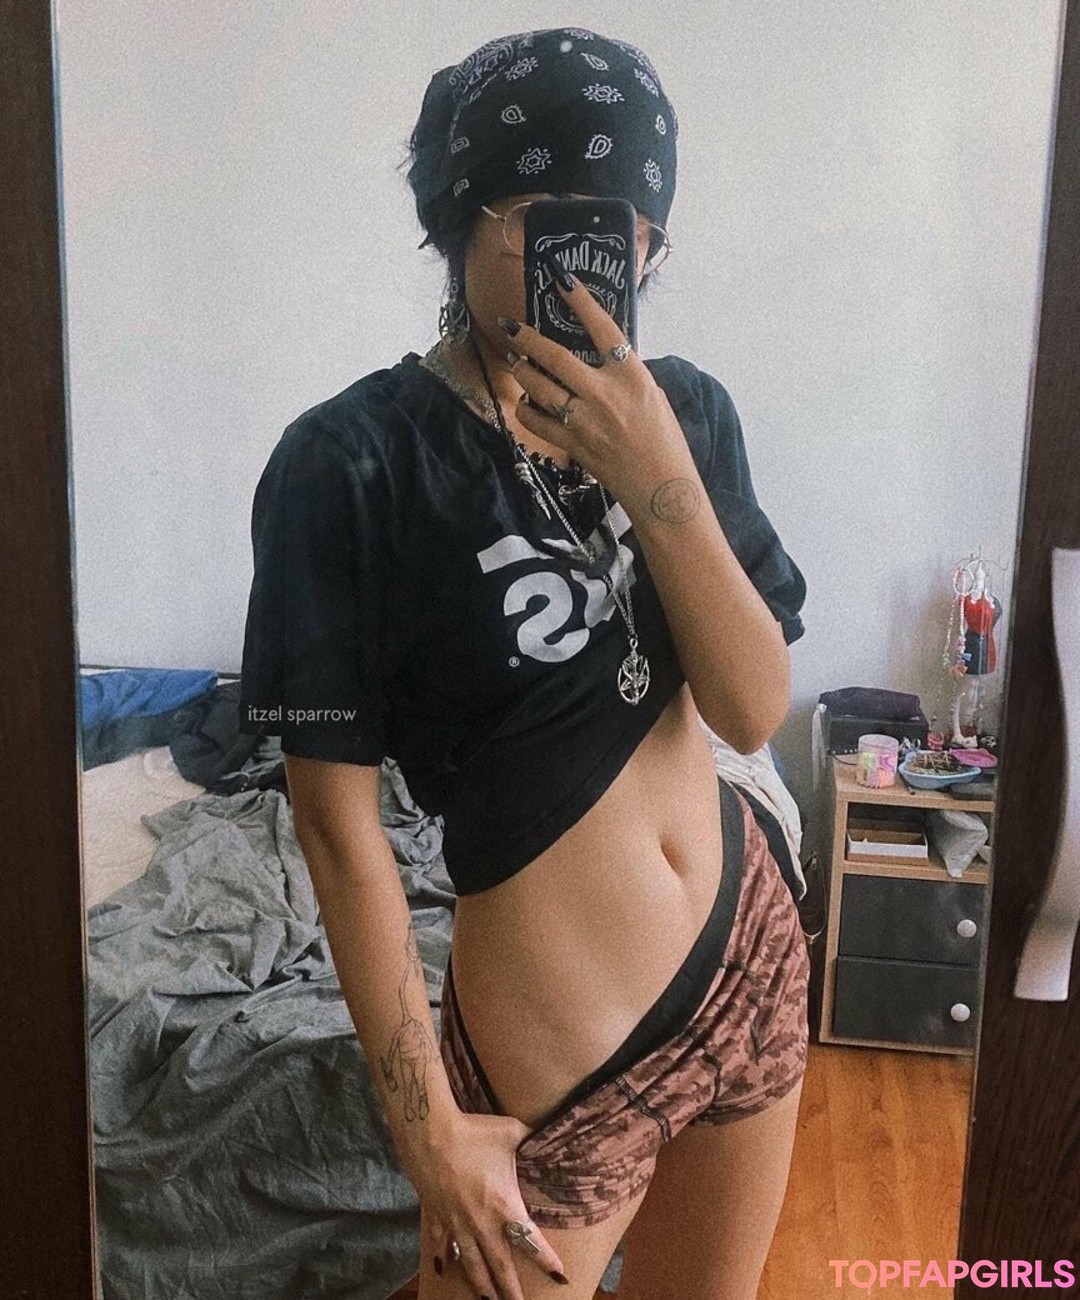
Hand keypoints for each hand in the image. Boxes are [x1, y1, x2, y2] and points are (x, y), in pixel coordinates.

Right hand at [411, 1110, 568, 1298]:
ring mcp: (458, 1223)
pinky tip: (443, 1270)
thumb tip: (548, 1133)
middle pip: (500, 1265)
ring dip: (482, 1285)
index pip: (530, 1240)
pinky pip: (442, 1246)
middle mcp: (482, 1223)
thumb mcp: (512, 1132)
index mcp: (504, 1204)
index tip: (560, 1275)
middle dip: (511, 1289)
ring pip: (472, 1264)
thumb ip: (531, 1138)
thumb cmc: (475, 1132)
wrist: (432, 1134)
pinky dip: (444, 1259)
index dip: (546, 1259)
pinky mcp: (438, 1217)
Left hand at [502, 278, 699, 519]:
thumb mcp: (652, 394)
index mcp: (631, 375)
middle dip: (527, 338)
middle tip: (510, 326)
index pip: (602, 327)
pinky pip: (536, 421)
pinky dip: (527, 409)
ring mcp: (584, 420)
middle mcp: (604, 393)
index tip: (560, 279)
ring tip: (515, 361)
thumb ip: (624, 373)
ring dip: (522, 370)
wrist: (661, 487)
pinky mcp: (572, 444)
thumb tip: (600, 356)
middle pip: (555, 357)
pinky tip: (528, 403)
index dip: (580, 301)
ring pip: (538, 387)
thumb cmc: (664, 440)